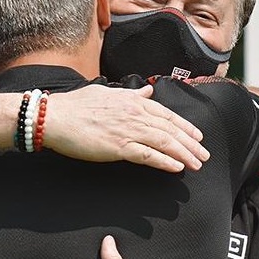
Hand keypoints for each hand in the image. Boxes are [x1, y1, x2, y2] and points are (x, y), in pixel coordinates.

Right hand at [44, 84, 208, 172]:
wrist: (54, 117)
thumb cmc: (75, 106)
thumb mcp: (106, 92)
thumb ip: (130, 94)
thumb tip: (148, 90)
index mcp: (132, 101)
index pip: (166, 114)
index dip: (185, 126)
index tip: (197, 136)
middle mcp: (134, 114)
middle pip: (170, 130)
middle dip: (190, 143)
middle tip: (204, 155)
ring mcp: (128, 131)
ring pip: (164, 142)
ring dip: (184, 154)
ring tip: (196, 164)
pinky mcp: (119, 147)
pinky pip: (148, 155)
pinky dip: (165, 162)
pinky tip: (177, 168)